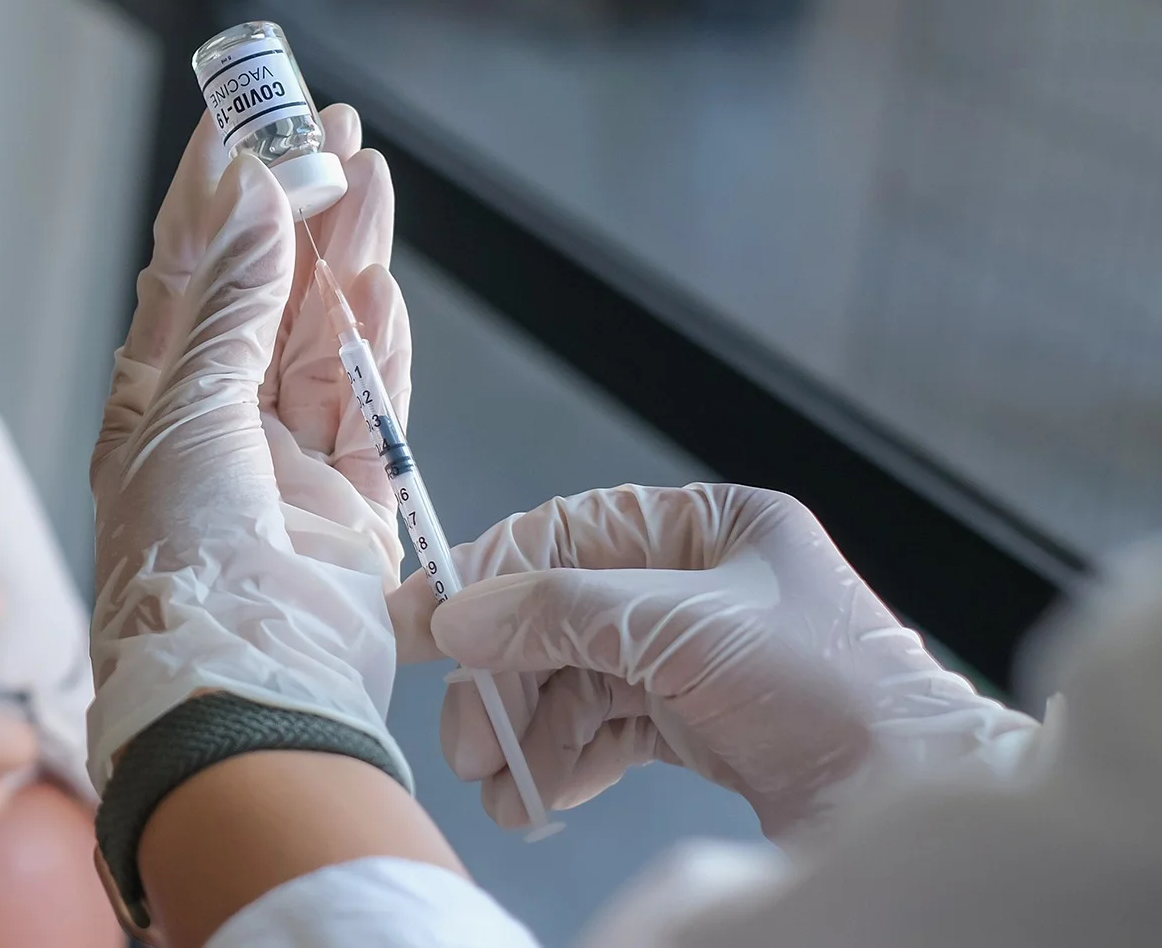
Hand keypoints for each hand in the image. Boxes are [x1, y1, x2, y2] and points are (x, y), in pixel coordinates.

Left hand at [85, 118, 404, 792]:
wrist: (243, 686)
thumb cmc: (182, 557)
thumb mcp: (189, 407)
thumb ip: (230, 302)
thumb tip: (246, 194)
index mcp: (152, 404)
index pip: (183, 273)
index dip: (210, 193)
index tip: (234, 116)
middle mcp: (219, 426)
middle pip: (263, 292)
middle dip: (296, 206)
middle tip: (326, 121)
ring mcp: (291, 463)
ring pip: (323, 334)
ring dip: (344, 252)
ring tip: (366, 166)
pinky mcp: (355, 504)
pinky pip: (371, 403)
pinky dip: (379, 339)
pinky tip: (384, 274)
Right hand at [391, 483, 1037, 835]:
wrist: (913, 804)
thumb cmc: (834, 698)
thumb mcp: (683, 631)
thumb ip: (560, 611)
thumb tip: (456, 612)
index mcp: (710, 526)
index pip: (566, 535)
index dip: (485, 577)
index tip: (417, 622)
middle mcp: (700, 583)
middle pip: (559, 617)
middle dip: (504, 681)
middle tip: (464, 738)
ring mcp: (698, 655)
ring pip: (574, 680)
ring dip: (526, 734)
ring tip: (501, 789)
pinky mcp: (699, 721)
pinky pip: (604, 728)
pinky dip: (564, 761)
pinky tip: (539, 796)